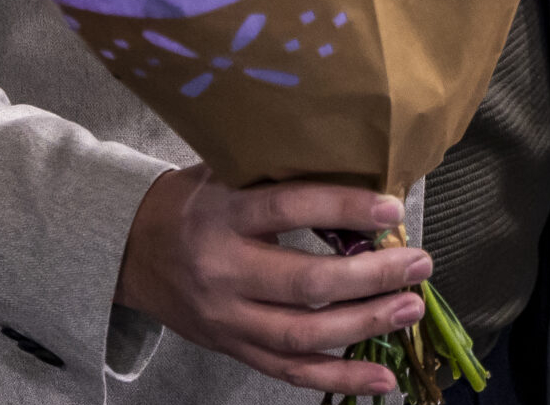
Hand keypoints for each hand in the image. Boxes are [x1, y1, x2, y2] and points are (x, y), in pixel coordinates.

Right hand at [115, 166, 430, 394]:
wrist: (130, 250)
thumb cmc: (193, 202)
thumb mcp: (227, 173)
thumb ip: (281, 176)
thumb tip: (363, 170)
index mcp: (222, 215)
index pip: (289, 209)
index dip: (343, 208)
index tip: (391, 208)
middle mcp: (223, 271)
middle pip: (305, 284)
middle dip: (371, 277)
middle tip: (418, 264)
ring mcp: (227, 319)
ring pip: (303, 335)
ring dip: (365, 326)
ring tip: (410, 309)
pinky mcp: (232, 348)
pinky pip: (290, 371)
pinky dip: (339, 378)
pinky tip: (383, 378)